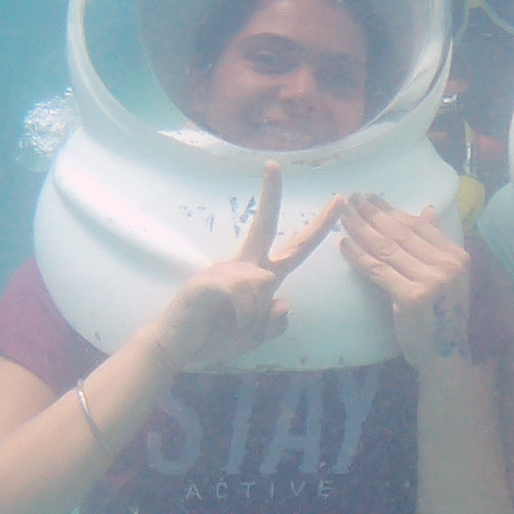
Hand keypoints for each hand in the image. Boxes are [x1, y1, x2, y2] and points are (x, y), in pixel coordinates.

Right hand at [148, 164, 338, 371]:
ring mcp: (223, 270)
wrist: (177, 348)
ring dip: (255, 319)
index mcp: (258, 277)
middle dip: (271, 194)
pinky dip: (244, 318)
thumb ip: (275, 323)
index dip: (316, 228)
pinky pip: (243, 294)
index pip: (293, 249)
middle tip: (274, 164)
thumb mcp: (256, 336)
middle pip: (264, 226)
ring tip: (234, 328)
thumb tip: (283, 300)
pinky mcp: (208, 280)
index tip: (337, 202)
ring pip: (262, 283)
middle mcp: (243, 267)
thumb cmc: (214, 338)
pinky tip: (229, 323)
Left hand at [337, 194, 473, 374]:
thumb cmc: (440, 317)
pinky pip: (378, 270)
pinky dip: (358, 256)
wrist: (444, 356)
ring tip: (343, 216)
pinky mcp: (411, 297)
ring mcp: (431, 281)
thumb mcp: (446, 277)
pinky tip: (343, 245)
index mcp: (457, 256)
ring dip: (361, 229)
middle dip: (372, 214)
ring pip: (387, 249)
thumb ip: (435, 244)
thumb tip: (428, 210)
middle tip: (351, 199)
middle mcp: (447, 265)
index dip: (392, 211)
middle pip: (400, 234)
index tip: (372, 199)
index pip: (418, 227)